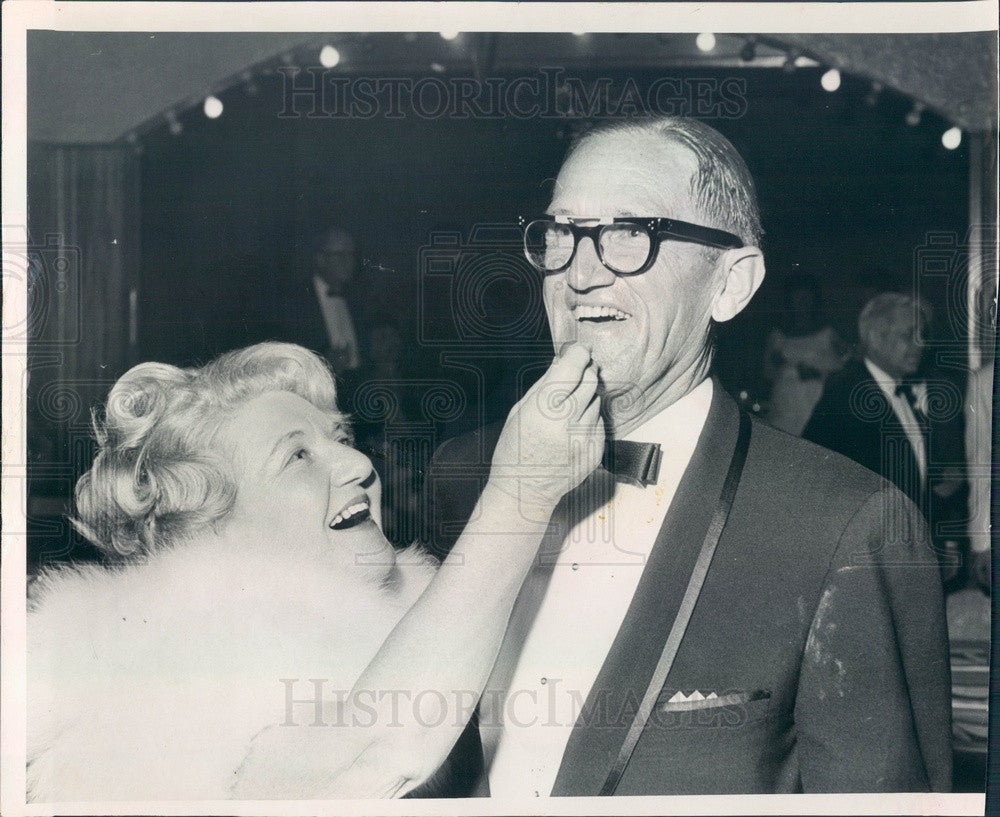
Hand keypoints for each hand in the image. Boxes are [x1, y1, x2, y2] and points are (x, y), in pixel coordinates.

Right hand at [489, 343, 604, 510]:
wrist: (524, 491)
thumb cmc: (515, 450)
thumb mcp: (519, 411)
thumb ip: (544, 384)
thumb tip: (562, 360)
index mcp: (544, 409)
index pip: (573, 367)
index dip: (578, 354)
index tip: (579, 351)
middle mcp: (567, 422)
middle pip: (590, 380)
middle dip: (585, 372)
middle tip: (578, 372)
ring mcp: (584, 438)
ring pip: (596, 401)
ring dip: (586, 398)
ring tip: (567, 410)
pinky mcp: (595, 451)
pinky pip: (599, 422)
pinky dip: (589, 419)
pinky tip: (572, 429)